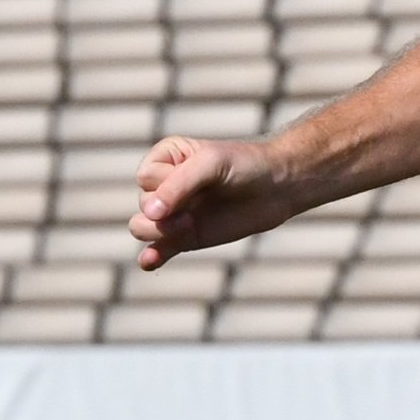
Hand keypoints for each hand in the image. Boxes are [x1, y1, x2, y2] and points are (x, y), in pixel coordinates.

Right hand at [130, 136, 298, 268]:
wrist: (278, 187)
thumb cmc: (245, 165)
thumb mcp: (211, 164)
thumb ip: (178, 186)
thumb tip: (149, 215)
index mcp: (165, 158)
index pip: (145, 177)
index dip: (166, 182)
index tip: (198, 177)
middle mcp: (165, 186)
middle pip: (142, 204)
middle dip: (165, 211)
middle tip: (194, 211)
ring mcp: (174, 214)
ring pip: (142, 228)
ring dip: (158, 232)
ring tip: (189, 226)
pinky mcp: (185, 238)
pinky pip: (158, 250)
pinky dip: (151, 257)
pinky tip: (151, 260)